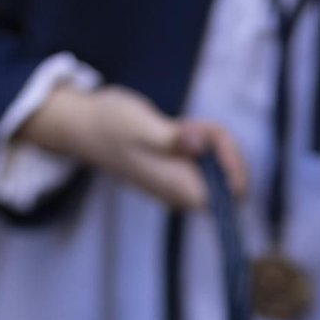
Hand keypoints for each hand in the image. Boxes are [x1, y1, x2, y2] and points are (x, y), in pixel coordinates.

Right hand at [19, 84, 247, 208]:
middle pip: (231, 178)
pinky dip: (201, 138)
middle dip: (221, 145)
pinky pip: (206, 158)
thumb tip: (202, 144)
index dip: (233, 163)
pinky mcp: (179, 172)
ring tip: (180, 125)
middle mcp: (183, 193)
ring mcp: (181, 184)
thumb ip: (173, 138)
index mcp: (178, 189)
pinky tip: (179, 128)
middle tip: (190, 126)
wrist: (85, 127)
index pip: (232, 191)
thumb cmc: (110, 125)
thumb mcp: (140, 125)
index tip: (212, 137)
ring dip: (210, 138)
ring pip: (221, 164)